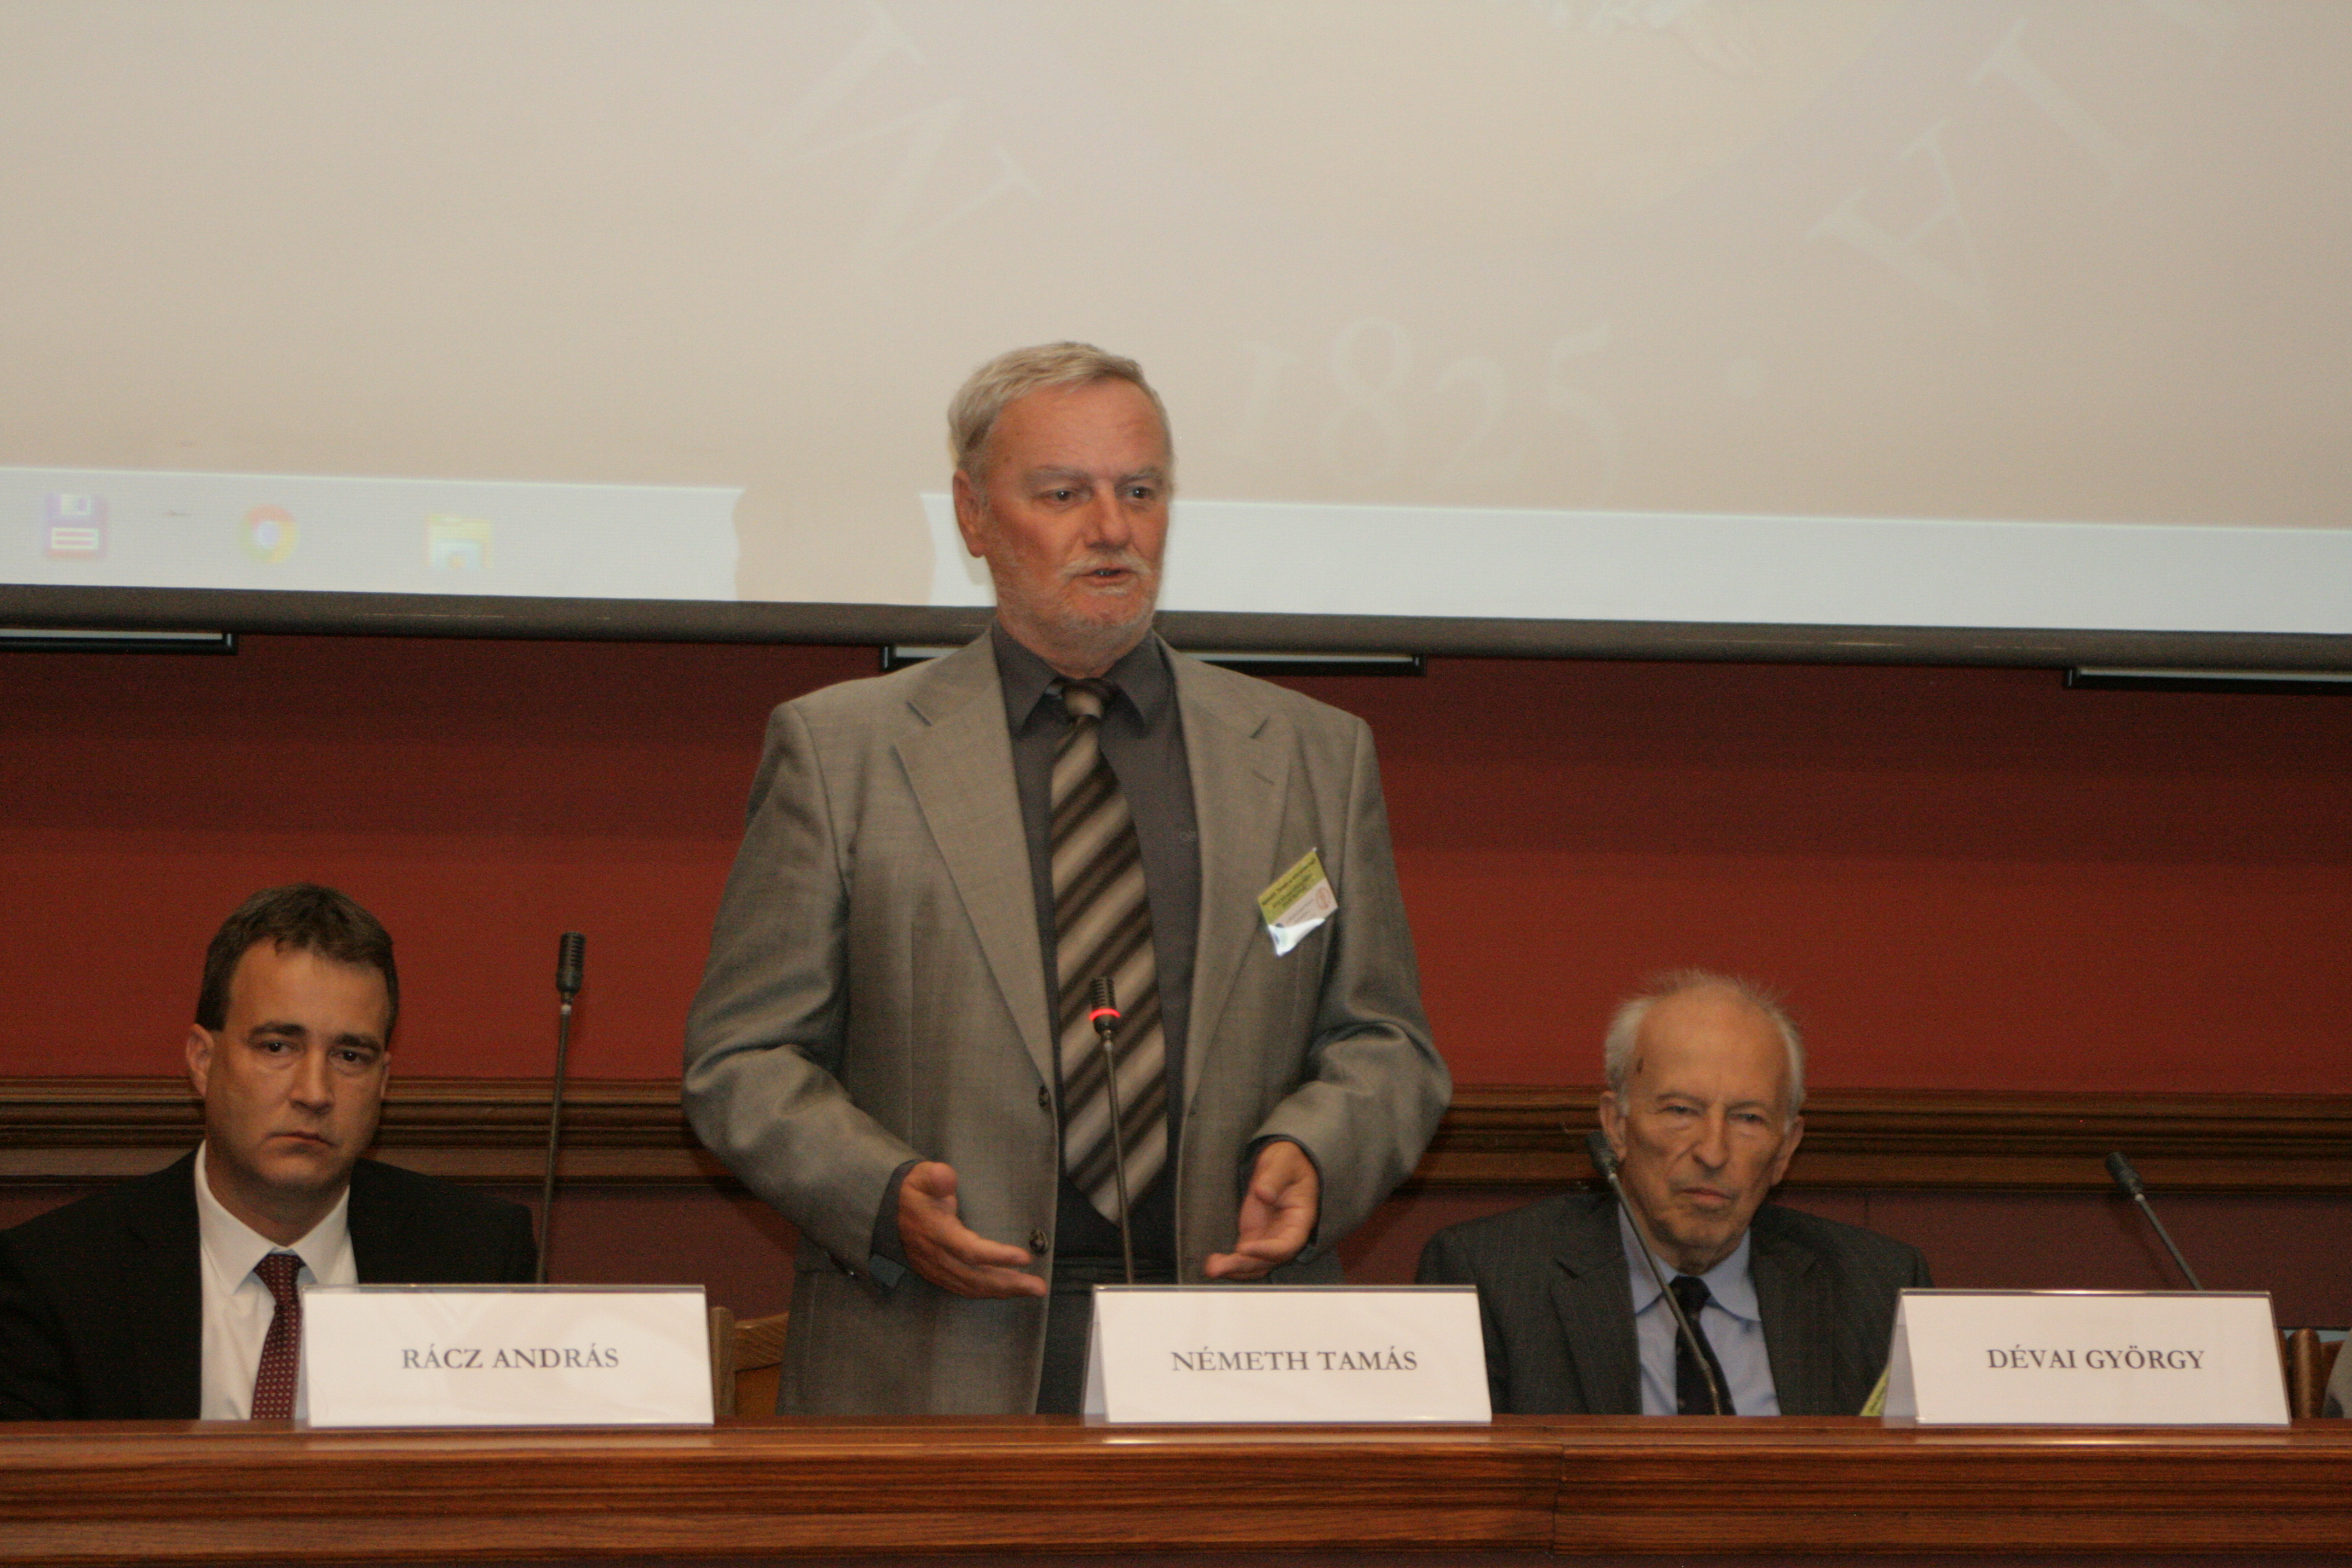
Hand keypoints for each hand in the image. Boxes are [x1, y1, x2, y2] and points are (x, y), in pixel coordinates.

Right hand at [897, 1161, 1045, 1298]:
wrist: (888, 1211)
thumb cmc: (913, 1192)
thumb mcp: (921, 1176)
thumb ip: (935, 1176)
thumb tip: (947, 1177)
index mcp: (936, 1233)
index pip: (969, 1250)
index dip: (996, 1256)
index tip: (1024, 1257)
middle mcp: (937, 1257)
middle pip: (976, 1278)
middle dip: (1009, 1284)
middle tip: (1039, 1286)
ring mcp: (937, 1269)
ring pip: (973, 1287)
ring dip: (1004, 1291)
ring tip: (1032, 1289)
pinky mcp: (938, 1275)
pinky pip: (966, 1289)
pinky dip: (988, 1292)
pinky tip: (1008, 1290)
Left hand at [1203, 1140, 1320, 1279]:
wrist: (1284, 1164)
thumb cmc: (1288, 1162)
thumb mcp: (1284, 1161)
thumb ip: (1275, 1177)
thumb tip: (1264, 1194)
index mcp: (1300, 1219)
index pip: (1288, 1244)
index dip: (1268, 1251)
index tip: (1245, 1247)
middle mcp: (1285, 1234)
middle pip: (1268, 1260)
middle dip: (1244, 1266)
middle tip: (1219, 1266)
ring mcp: (1268, 1237)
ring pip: (1255, 1263)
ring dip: (1235, 1269)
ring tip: (1213, 1268)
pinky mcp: (1254, 1235)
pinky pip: (1244, 1257)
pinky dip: (1230, 1263)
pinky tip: (1214, 1263)